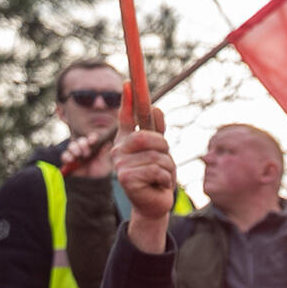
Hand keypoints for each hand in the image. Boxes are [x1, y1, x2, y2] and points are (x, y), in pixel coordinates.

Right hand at [64, 132, 113, 177]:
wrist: (93, 186)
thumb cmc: (101, 174)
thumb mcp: (106, 165)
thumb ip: (105, 155)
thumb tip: (108, 143)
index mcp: (94, 148)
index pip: (91, 139)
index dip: (91, 138)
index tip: (93, 141)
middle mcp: (84, 150)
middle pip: (80, 141)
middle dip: (83, 144)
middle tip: (87, 153)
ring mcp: (76, 155)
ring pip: (72, 146)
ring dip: (74, 148)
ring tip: (78, 155)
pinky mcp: (68, 162)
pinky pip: (65, 156)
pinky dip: (66, 156)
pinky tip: (70, 160)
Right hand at [111, 82, 174, 252]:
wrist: (154, 204)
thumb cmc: (157, 177)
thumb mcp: (161, 153)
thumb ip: (158, 132)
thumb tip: (156, 107)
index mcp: (126, 141)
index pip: (126, 118)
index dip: (128, 101)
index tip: (130, 83)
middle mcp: (118, 150)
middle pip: (146, 136)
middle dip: (163, 147)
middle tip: (165, 159)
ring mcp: (120, 165)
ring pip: (157, 156)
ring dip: (167, 168)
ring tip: (161, 177)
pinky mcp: (126, 179)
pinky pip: (156, 170)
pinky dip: (165, 179)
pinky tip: (157, 185)